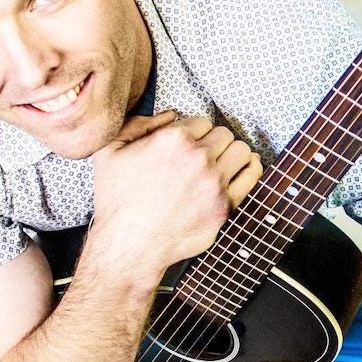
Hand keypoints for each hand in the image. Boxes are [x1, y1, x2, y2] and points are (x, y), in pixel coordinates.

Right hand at [89, 112, 262, 272]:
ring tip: (221, 163)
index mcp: (173, 139)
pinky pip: (252, 175)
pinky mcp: (225, 206)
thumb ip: (136, 124)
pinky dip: (249, 168)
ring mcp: (214, 183)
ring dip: (231, 154)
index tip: (188, 145)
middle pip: (223, 134)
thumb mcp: (109, 152)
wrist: (128, 245)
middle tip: (202, 156)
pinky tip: (241, 169)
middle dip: (212, 143)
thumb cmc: (117, 202)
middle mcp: (197, 158)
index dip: (193, 133)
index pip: (201, 121)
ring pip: (241, 150)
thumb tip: (169, 116)